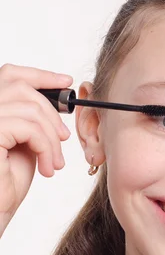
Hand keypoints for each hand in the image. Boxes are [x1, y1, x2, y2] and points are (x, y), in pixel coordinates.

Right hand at [0, 63, 71, 232]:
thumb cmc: (7, 180)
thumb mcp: (24, 140)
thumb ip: (31, 117)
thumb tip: (57, 100)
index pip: (9, 74)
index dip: (40, 75)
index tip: (66, 82)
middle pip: (22, 88)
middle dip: (51, 113)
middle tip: (63, 139)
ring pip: (30, 110)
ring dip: (51, 138)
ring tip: (55, 163)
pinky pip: (29, 128)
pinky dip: (46, 148)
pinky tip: (47, 168)